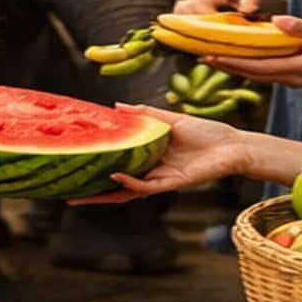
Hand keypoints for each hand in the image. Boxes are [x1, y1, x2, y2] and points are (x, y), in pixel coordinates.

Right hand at [67, 104, 249, 203]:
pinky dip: (130, 182)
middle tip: (68, 195)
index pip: (119, 164)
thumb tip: (116, 106)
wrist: (233, 145)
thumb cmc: (207, 133)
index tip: (77, 164)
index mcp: (150, 156)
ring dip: (105, 193)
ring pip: (127, 191)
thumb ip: (144, 115)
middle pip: (117, 185)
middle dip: (93, 192)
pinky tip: (115, 176)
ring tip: (81, 194)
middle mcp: (151, 171)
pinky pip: (146, 187)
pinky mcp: (172, 183)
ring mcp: (160, 179)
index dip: (99, 166)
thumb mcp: (170, 119)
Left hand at [203, 14, 301, 86]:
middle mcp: (291, 79)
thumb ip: (300, 26)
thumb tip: (277, 20)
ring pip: (256, 75)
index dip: (233, 62)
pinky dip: (247, 67)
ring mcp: (291, 80)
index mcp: (297, 70)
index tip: (212, 56)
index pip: (257, 68)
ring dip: (234, 67)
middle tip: (201, 57)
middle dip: (226, 66)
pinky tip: (236, 60)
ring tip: (212, 58)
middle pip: (251, 75)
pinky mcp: (292, 76)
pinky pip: (264, 73)